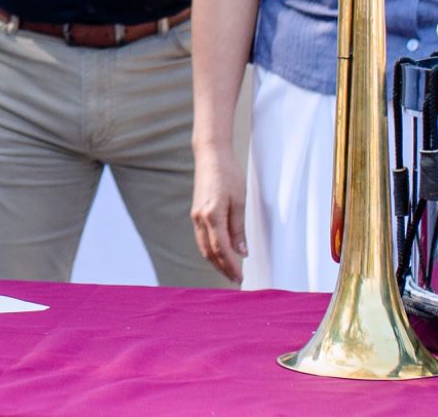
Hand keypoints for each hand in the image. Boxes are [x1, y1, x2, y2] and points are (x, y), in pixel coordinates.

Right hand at [191, 145, 247, 283]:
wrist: (211, 156)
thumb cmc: (228, 175)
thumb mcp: (239, 201)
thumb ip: (238, 228)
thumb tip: (241, 252)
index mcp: (211, 215)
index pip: (221, 249)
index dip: (231, 266)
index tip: (240, 278)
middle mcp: (200, 218)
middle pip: (209, 252)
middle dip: (222, 268)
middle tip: (235, 281)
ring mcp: (195, 216)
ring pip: (203, 246)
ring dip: (215, 261)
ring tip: (228, 272)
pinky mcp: (196, 212)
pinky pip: (201, 238)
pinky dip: (210, 250)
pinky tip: (219, 254)